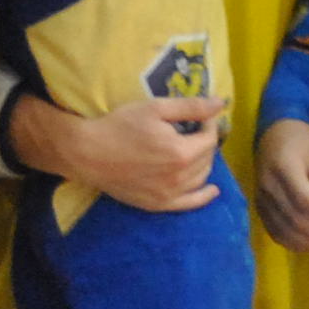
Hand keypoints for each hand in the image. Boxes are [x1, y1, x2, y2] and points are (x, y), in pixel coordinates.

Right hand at [13, 91, 222, 211]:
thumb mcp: (155, 108)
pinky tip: (211, 190)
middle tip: (195, 130)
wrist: (88, 153)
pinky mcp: (158, 204)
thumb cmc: (120, 126)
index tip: (200, 116)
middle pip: (207, 158)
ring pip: (201, 177)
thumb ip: (190, 107)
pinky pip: (190, 203)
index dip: (208, 124)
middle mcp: (179, 177)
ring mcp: (169, 194)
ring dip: (203, 162)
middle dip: (206, 142)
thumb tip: (220, 103)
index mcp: (181, 152)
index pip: (210, 138)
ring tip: (194, 150)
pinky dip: (203, 196)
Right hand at [255, 119, 308, 252]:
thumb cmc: (304, 143)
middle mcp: (268, 186)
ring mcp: (262, 201)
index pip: (303, 198)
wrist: (273, 137)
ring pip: (286, 231)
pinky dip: (299, 245)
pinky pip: (278, 235)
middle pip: (295, 219)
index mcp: (284, 166)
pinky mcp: (261, 211)